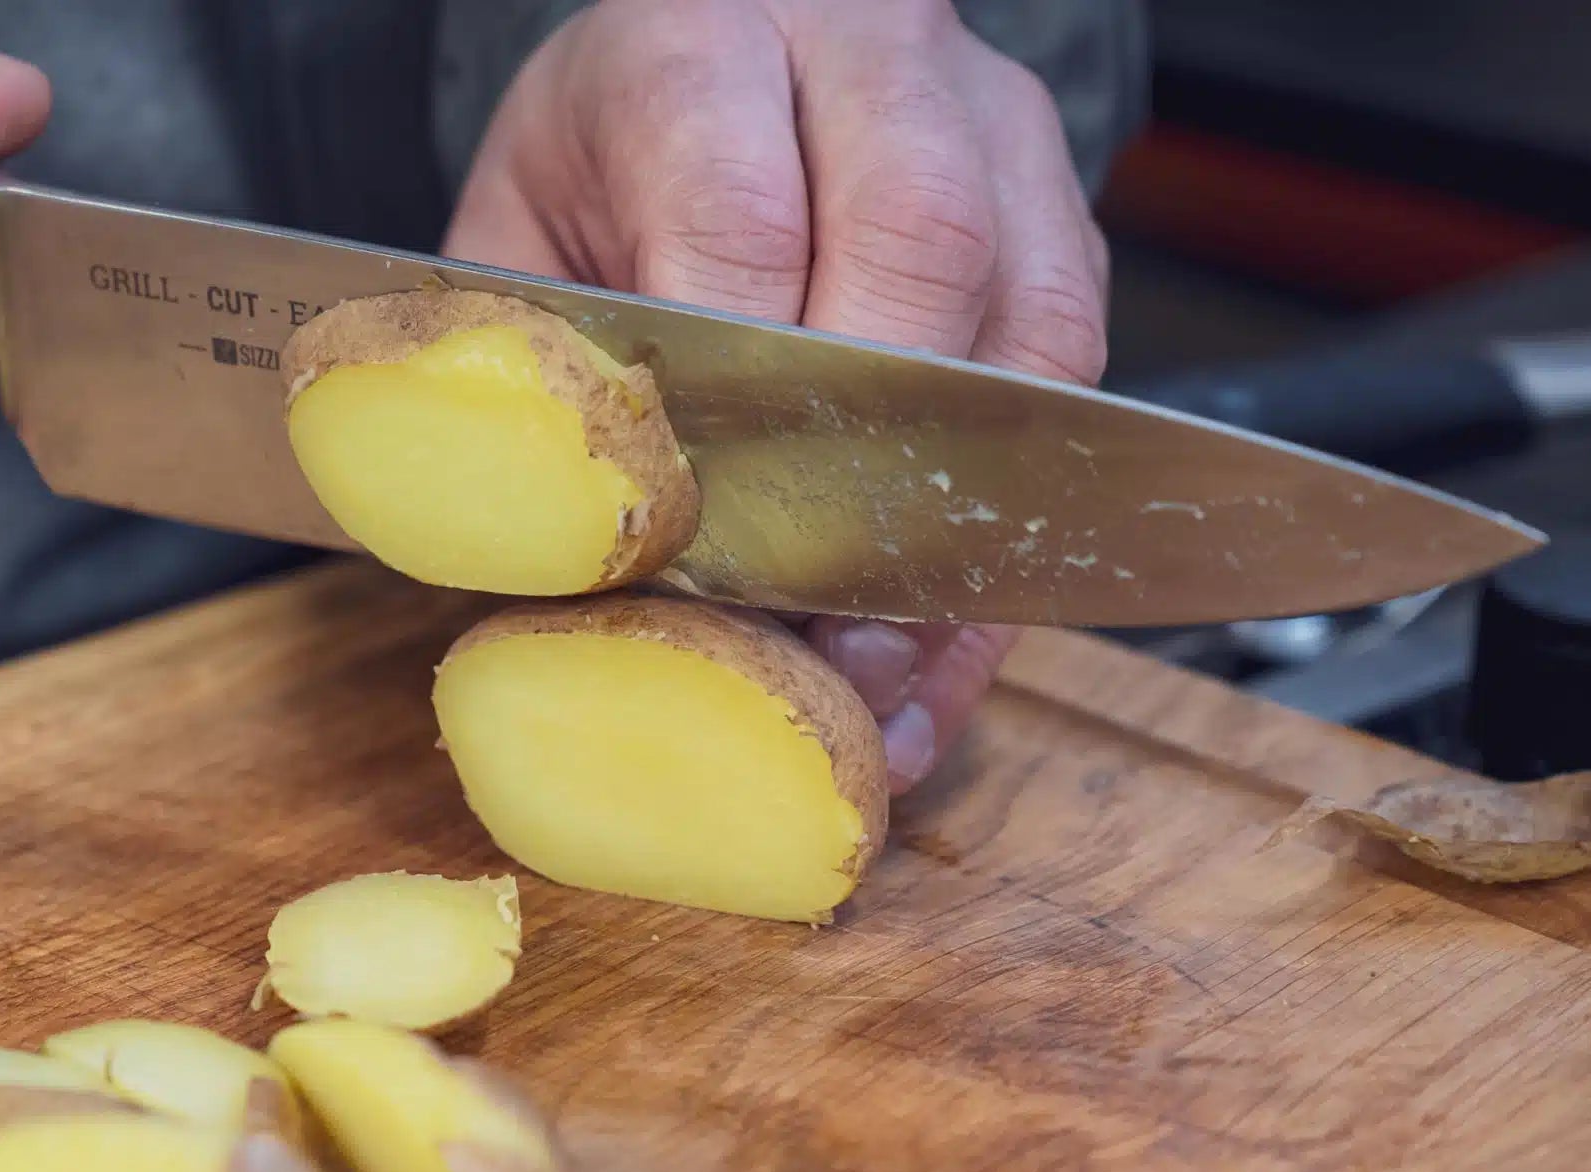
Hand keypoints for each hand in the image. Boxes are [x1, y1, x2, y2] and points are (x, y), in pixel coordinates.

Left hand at [446, 0, 1109, 792]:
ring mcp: (994, 132)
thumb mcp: (516, 235)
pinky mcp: (1061, 221)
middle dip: (867, 476)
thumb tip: (555, 578)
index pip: (737, 219)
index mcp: (701, 42)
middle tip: (811, 649)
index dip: (732, 406)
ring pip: (1030, 332)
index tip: (703, 553)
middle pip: (920, 250)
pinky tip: (934, 661)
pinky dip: (1002, 549)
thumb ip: (530, 375)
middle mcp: (875, 62)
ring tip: (878, 687)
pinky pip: (1073, 394)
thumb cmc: (604, 164)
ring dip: (956, 536)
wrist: (701, 67)